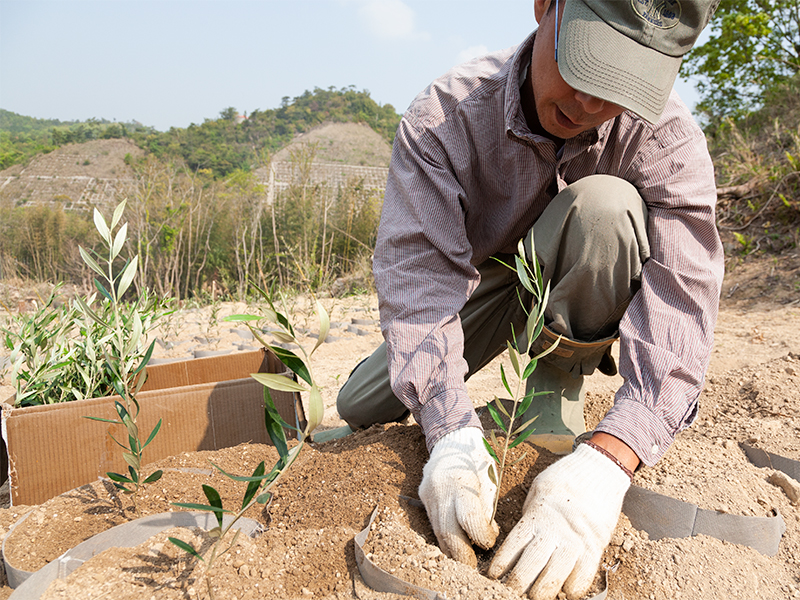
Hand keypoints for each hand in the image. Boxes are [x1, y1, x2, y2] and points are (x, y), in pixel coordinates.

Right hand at [418, 427, 499, 566]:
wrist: (452, 438)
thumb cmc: (476, 458)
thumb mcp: (488, 480)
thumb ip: (486, 509)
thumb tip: (485, 537)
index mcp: (461, 482)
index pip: (470, 521)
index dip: (482, 538)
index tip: (489, 541)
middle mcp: (440, 490)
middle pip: (447, 533)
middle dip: (461, 555)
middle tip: (473, 567)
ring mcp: (428, 494)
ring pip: (437, 531)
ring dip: (450, 550)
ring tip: (464, 560)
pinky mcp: (423, 496)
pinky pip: (433, 522)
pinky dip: (444, 536)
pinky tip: (453, 543)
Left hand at [487, 443, 630, 599]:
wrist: (600, 470)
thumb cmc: (564, 479)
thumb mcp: (537, 492)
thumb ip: (529, 517)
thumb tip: (520, 540)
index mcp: (535, 517)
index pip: (510, 550)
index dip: (500, 568)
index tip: (493, 577)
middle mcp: (553, 532)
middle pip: (528, 570)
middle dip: (516, 586)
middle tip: (511, 591)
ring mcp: (575, 542)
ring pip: (552, 581)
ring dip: (541, 593)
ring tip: (535, 595)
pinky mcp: (595, 549)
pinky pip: (581, 580)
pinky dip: (571, 590)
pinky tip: (564, 589)